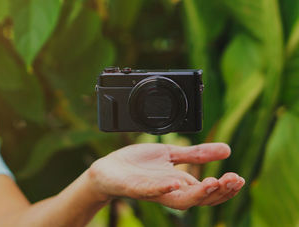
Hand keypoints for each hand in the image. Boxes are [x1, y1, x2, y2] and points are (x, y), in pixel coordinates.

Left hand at [88, 143, 244, 209]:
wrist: (109, 169)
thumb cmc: (138, 165)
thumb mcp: (171, 154)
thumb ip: (196, 154)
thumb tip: (227, 150)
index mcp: (180, 184)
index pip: (208, 190)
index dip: (225, 187)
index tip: (240, 178)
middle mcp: (169, 191)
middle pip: (199, 198)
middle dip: (219, 191)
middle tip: (234, 180)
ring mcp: (153, 191)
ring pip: (179, 200)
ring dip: (198, 193)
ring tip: (214, 183)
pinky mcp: (135, 187)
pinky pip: (150, 191)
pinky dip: (163, 189)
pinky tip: (175, 183)